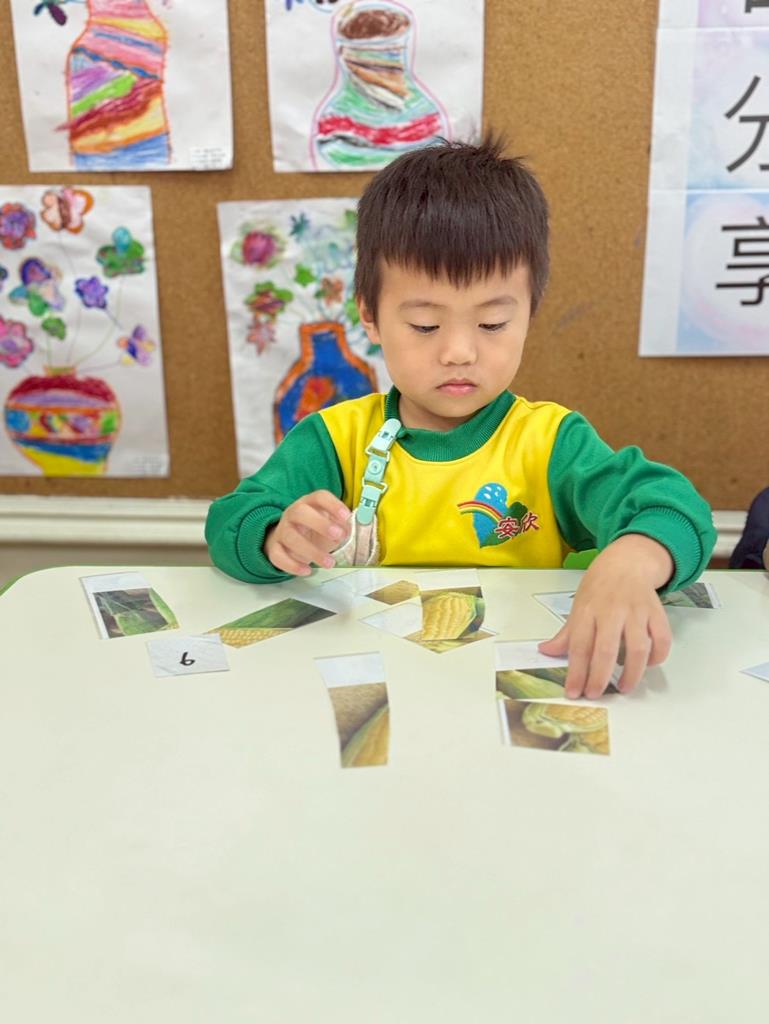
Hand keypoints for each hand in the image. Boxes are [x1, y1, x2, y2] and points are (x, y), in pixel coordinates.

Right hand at [264, 490, 350, 575]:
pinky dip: (292, 565)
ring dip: (312, 551)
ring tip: (329, 563)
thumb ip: (340, 526)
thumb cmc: (314, 530)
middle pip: (300, 512)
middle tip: (338, 536)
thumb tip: (345, 530)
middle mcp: (293, 513)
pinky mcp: (274, 548)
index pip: (319, 497)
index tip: (346, 516)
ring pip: (291, 537)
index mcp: (309, 503)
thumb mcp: (331, 525)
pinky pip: (278, 556)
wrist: (288, 540)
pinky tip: (307, 571)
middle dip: (320, 524)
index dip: (333, 505)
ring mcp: (282, 530)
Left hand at [538, 535, 673, 698]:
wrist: (627, 562)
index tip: (573, 692)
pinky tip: (648, 666)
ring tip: (623, 688)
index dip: (576, 672)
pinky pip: (662, 639)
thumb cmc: (599, 588)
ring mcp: (636, 611)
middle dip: (600, 677)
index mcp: (588, 610)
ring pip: (638, 648)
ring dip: (632, 673)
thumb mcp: (578, 606)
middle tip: (595, 694)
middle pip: (606, 649)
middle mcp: (612, 610)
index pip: (579, 645)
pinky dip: (657, 657)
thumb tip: (545, 651)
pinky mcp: (656, 612)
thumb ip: (566, 633)